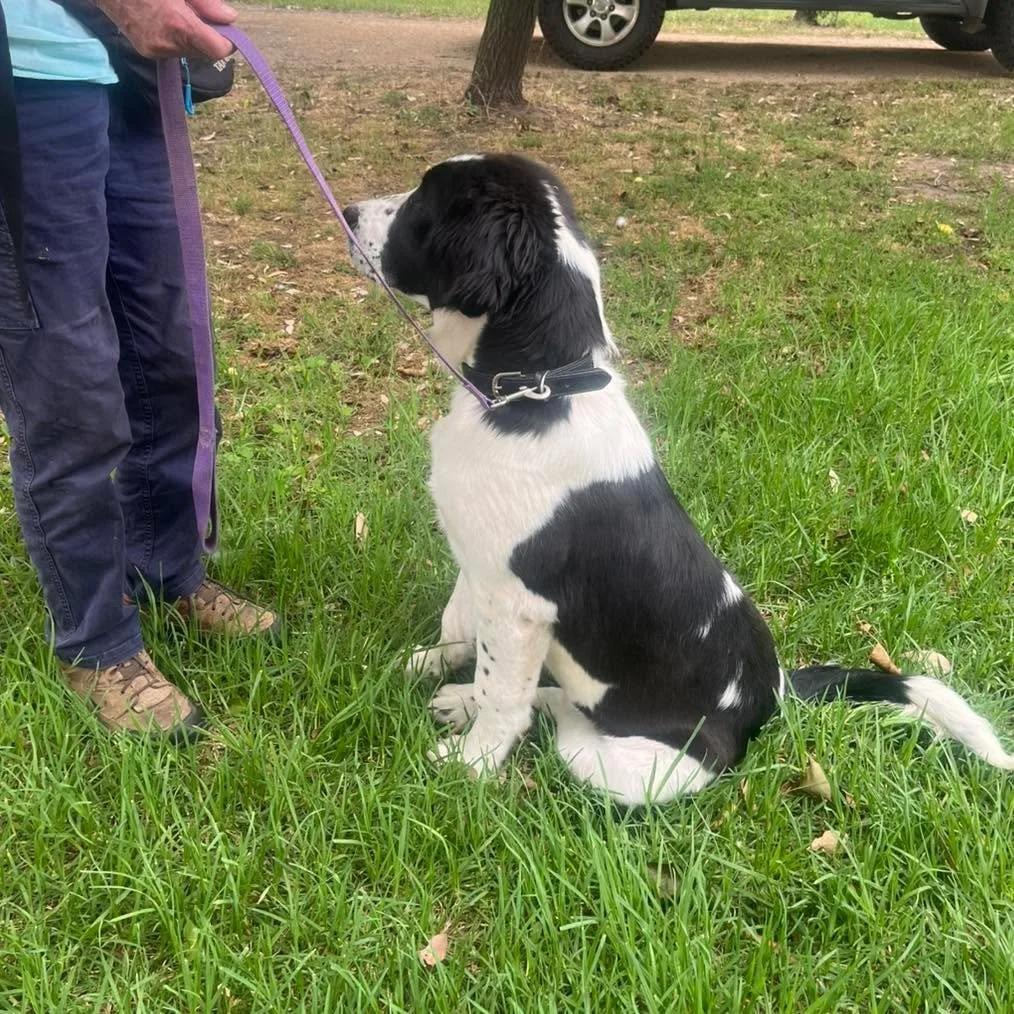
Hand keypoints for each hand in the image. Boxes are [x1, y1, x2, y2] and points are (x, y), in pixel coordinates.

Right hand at [95, 0, 236, 61]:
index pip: (217, 49)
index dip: (226, 41)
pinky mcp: (147, 53)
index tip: (226, 31)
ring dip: (192, 39)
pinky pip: (173, 51)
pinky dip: (177, 40)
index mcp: (178, 24)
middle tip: (200, 16)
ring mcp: (156, 50)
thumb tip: (230, 18)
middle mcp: (168, 43)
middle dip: (208, 37)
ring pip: (190, 53)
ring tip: (179, 15)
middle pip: (204, 52)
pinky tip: (166, 22)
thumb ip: (206, 3)